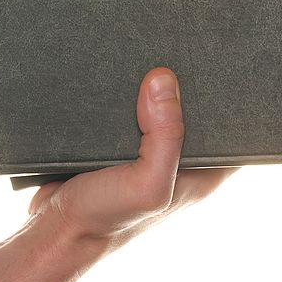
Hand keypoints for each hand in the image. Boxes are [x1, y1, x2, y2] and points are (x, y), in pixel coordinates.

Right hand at [29, 67, 235, 244]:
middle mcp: (178, 160)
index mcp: (201, 174)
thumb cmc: (105, 220)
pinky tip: (115, 75)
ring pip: (158, 105)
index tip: (218, 66)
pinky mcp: (117, 142)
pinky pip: (126, 108)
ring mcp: (147, 150)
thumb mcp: (146, 185)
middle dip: (185, 85)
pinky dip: (120, 94)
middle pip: (193, 111)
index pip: (231, 130)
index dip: (230, 101)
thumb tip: (162, 81)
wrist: (51, 230)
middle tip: (176, 51)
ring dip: (149, 86)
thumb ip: (165, 137)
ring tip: (145, 54)